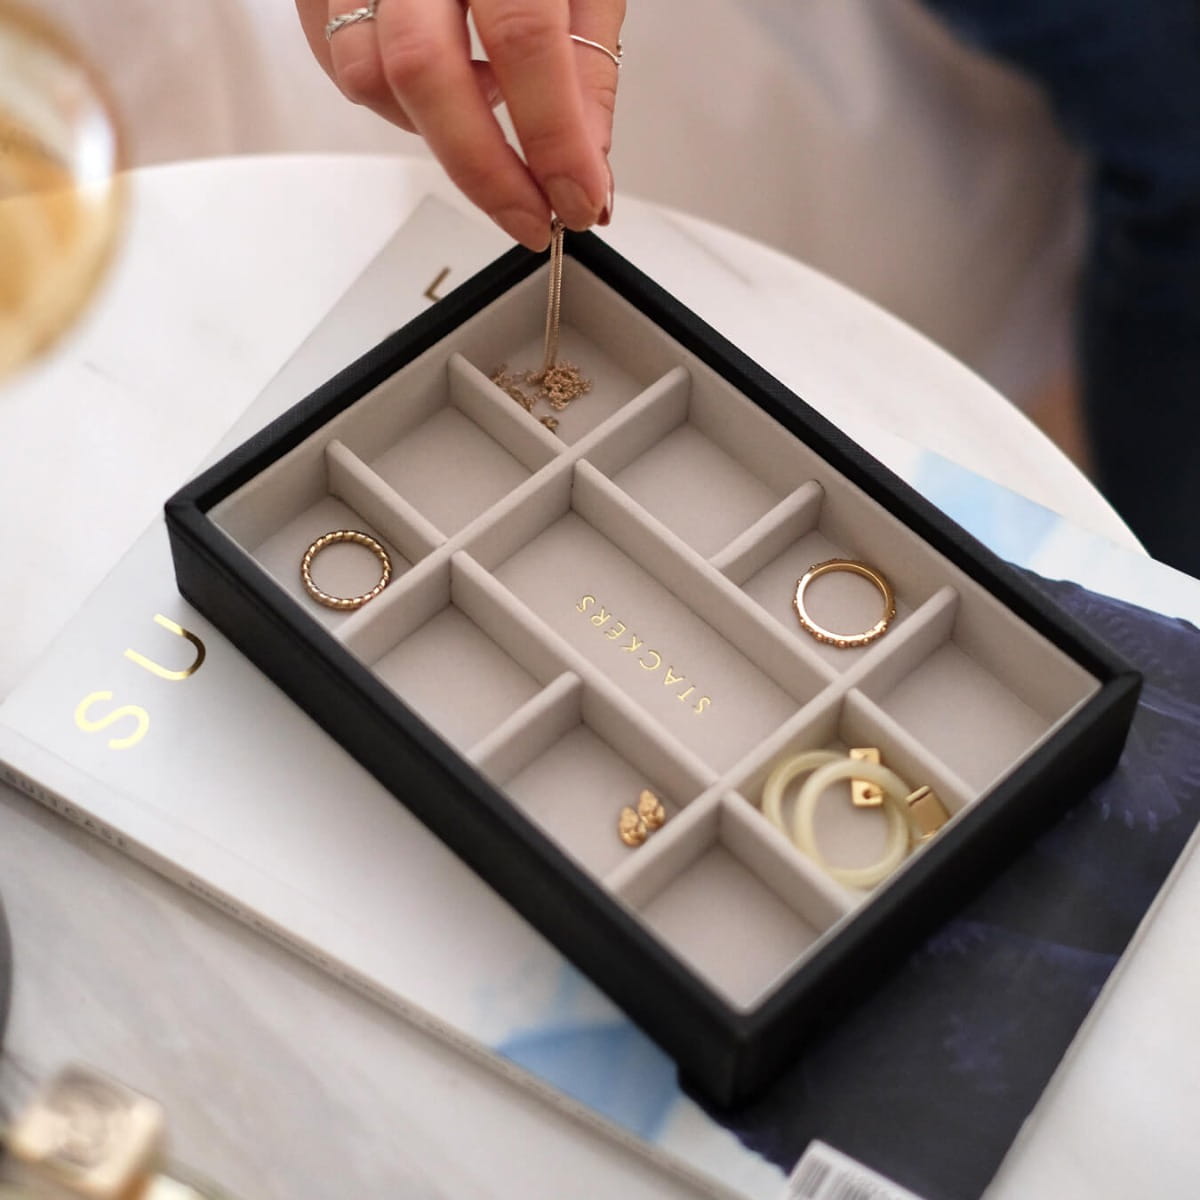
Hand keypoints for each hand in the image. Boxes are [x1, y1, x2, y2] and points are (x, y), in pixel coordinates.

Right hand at [296, 0, 622, 250]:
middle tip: (532, 217)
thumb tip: (588, 162)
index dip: (553, 138)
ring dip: (437, 136)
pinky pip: (340, 61)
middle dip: (485, 172)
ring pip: (368, 75)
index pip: (523, 41)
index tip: (579, 200)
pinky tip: (447, 94)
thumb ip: (587, 58)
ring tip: (494, 134)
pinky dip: (396, 103)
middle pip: (425, 71)